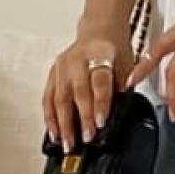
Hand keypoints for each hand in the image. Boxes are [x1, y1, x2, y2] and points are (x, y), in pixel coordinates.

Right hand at [42, 27, 133, 152]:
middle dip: (81, 119)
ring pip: (59, 97)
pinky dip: (50, 118)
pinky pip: (48, 98)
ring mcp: (63, 65)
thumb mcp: (126, 64)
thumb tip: (116, 119)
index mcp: (101, 53)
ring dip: (63, 124)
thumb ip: (122, 89)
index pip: (100, 80)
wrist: (100, 29)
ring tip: (67, 144)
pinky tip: (55, 133)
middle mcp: (79, 58)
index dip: (100, 103)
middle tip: (86, 139)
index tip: (101, 122)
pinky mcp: (53, 72)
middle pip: (78, 91)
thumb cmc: (115, 48)